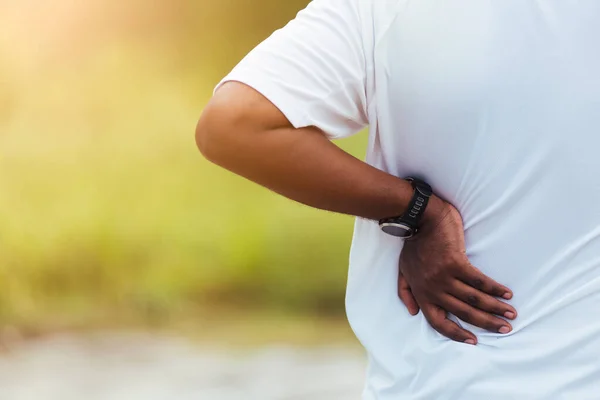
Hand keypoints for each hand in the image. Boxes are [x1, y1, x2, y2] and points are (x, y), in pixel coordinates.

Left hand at [398, 196, 516, 344]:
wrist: (417, 219)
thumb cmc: (412, 244)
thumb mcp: (402, 270)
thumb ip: (405, 292)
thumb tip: (413, 312)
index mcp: (421, 293)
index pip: (438, 322)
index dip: (456, 334)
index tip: (473, 340)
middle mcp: (433, 289)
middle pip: (463, 313)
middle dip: (486, 323)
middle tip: (505, 329)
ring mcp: (444, 277)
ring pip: (474, 299)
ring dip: (495, 308)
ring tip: (511, 314)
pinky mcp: (456, 263)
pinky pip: (479, 281)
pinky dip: (495, 288)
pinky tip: (507, 293)